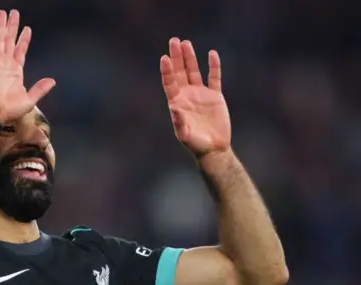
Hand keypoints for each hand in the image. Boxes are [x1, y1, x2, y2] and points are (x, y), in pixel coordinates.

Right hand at [0, 10, 55, 123]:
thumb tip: (52, 81)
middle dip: (11, 26)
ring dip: (1, 25)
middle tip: (13, 13)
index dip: (23, 39)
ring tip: (2, 12)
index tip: (27, 28)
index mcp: (15, 71)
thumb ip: (40, 89)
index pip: (20, 50)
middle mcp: (5, 64)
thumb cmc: (10, 109)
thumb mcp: (30, 99)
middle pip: (8, 40)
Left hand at [160, 38, 230, 158]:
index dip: (167, 70)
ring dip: (190, 57)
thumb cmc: (195, 144)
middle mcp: (187, 95)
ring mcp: (200, 94)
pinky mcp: (215, 96)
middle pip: (179, 72)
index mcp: (176, 102)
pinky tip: (212, 54)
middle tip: (174, 40)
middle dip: (176, 57)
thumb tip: (173, 106)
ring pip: (194, 71)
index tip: (164, 57)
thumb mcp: (184, 134)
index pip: (169, 82)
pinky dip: (213, 66)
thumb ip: (179, 121)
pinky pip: (214, 78)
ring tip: (186, 43)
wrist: (213, 148)